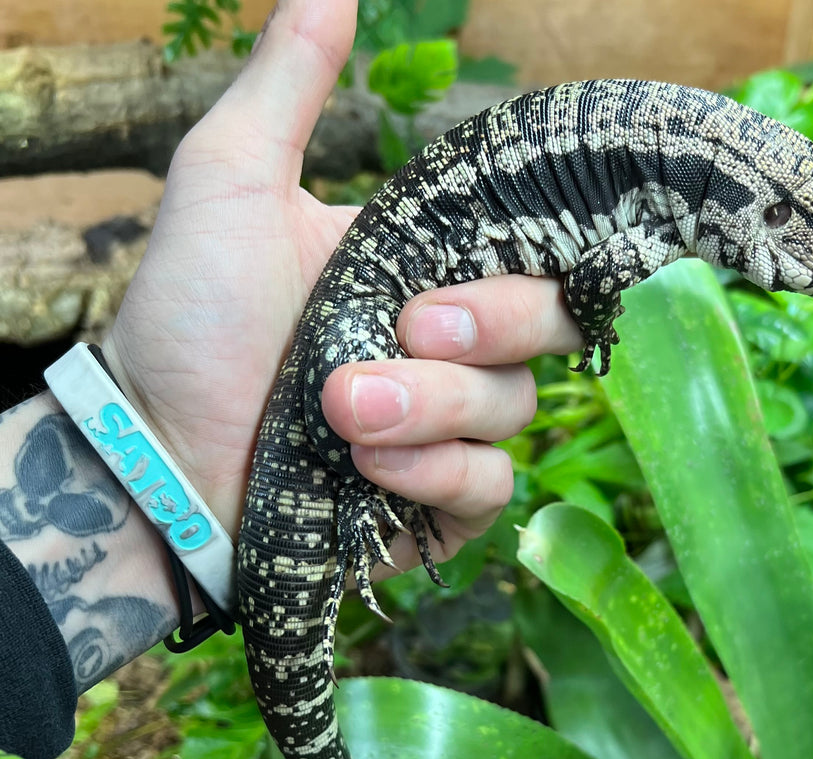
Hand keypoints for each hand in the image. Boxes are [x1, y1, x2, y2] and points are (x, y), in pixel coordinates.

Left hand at [102, 0, 579, 565]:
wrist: (158, 452)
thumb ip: (288, 87)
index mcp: (421, 271)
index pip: (528, 254)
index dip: (526, 259)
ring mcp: (448, 431)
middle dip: (485, 327)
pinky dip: (436, 476)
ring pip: (514, 410)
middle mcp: (449, 350)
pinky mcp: (439, 506)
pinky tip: (368, 471)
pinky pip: (488, 487)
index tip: (468, 264)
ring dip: (431, 408)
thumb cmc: (189, 321)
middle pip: (544, 328)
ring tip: (340, 412)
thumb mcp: (230, 183)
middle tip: (406, 330)